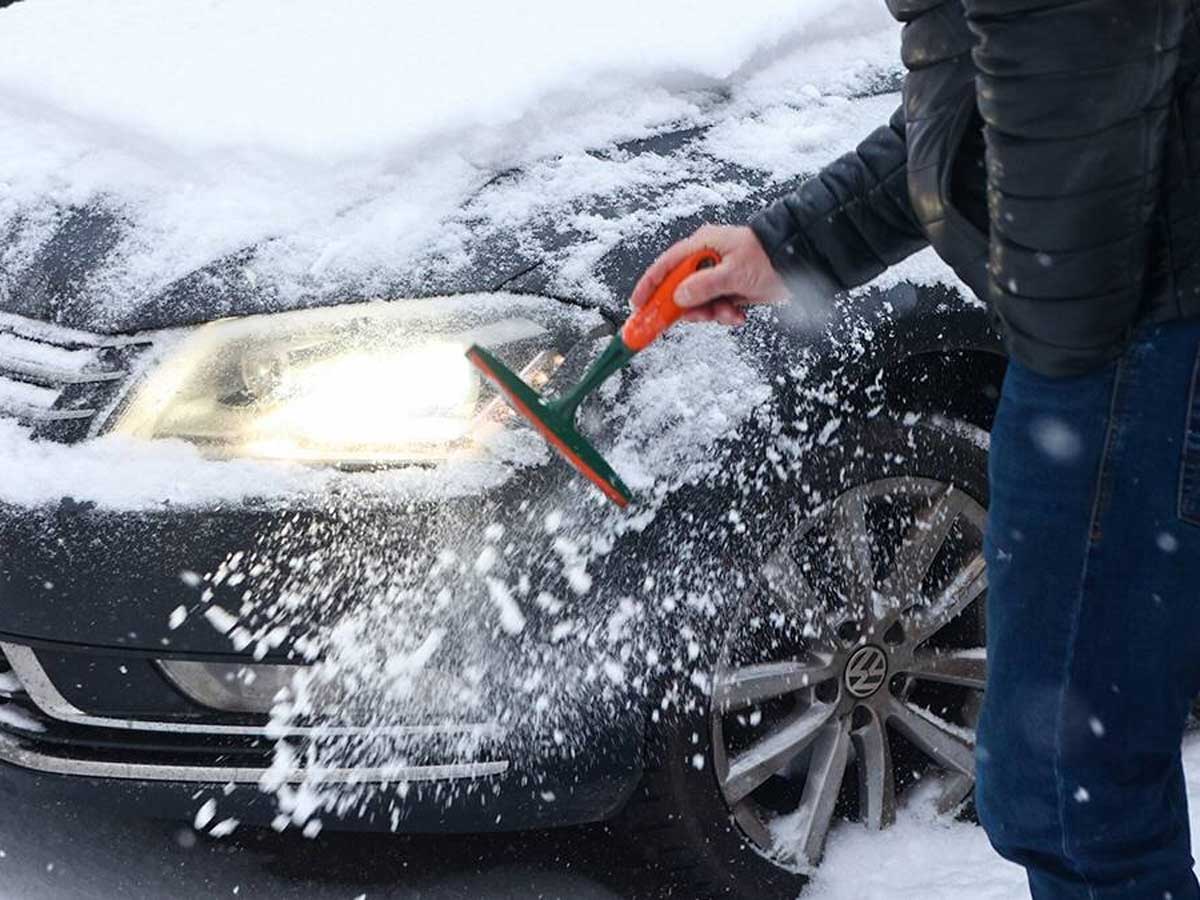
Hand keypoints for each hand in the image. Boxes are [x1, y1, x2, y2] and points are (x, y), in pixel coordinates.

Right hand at [630, 224, 789, 326]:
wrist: (801, 261)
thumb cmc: (768, 256)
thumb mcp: (733, 273)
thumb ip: (703, 286)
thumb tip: (678, 297)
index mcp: (703, 245)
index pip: (666, 266)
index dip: (649, 286)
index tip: (638, 306)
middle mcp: (707, 259)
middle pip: (680, 288)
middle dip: (687, 307)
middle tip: (689, 320)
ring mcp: (719, 275)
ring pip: (700, 302)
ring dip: (711, 314)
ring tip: (728, 314)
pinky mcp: (731, 289)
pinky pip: (717, 307)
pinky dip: (725, 315)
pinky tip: (738, 315)